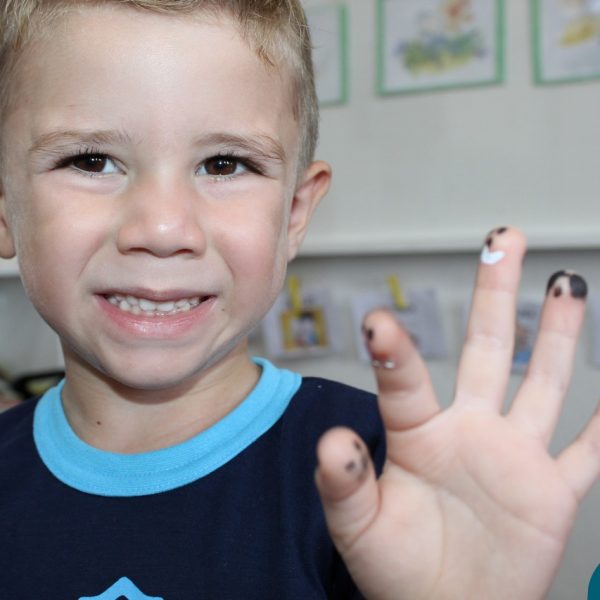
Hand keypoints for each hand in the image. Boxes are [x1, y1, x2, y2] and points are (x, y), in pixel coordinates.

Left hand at [315, 227, 599, 599]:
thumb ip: (345, 484)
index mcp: (418, 435)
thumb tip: (331, 443)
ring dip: (557, 334)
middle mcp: (469, 430)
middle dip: (495, 294)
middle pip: (487, 349)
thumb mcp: (358, 528)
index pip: (404, 382)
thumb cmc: (395, 569)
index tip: (378, 320)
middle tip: (502, 241)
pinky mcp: (551, 491)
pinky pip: (591, 451)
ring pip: (542, 381)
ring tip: (566, 284)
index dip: (393, 351)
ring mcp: (514, 455)